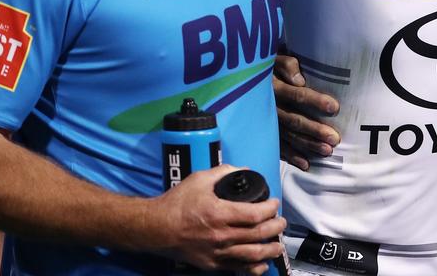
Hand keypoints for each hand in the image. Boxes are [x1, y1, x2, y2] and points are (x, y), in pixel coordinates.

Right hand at [152, 164, 285, 273]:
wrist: (155, 228)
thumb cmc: (176, 204)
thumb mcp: (200, 179)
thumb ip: (224, 172)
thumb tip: (244, 170)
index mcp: (219, 213)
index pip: (255, 214)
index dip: (270, 209)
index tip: (274, 203)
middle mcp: (220, 235)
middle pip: (259, 234)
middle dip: (276, 227)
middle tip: (281, 222)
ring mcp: (217, 252)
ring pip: (253, 255)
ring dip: (270, 249)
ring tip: (277, 244)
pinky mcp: (212, 264)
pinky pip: (238, 269)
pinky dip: (254, 267)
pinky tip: (261, 263)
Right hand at [274, 54, 340, 170]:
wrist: (243, 80)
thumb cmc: (268, 68)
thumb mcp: (274, 60)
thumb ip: (287, 66)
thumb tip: (300, 80)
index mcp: (274, 88)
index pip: (297, 95)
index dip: (315, 101)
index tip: (334, 108)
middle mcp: (269, 108)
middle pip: (294, 120)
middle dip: (314, 130)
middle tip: (334, 139)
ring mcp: (266, 122)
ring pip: (288, 136)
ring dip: (307, 145)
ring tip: (326, 152)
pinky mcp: (265, 133)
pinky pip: (277, 147)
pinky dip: (291, 157)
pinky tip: (306, 164)